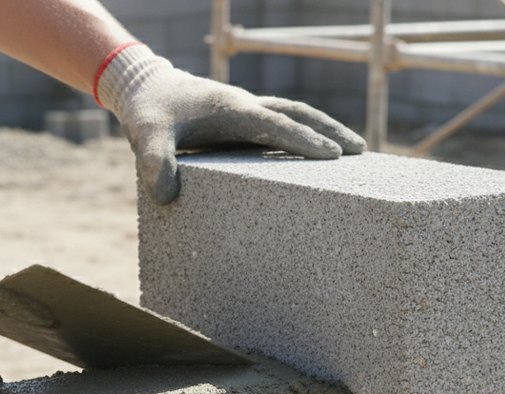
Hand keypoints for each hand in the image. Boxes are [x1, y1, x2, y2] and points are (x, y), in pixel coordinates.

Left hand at [96, 45, 364, 203]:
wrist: (144, 88)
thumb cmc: (149, 113)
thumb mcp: (146, 137)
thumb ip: (155, 164)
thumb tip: (166, 196)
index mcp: (232, 110)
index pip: (277, 124)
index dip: (304, 139)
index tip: (333, 155)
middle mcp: (246, 106)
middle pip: (298, 114)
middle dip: (330, 131)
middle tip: (359, 151)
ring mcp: (247, 110)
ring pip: (294, 115)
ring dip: (323, 129)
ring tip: (351, 151)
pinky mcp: (242, 119)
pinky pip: (281, 124)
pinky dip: (302, 133)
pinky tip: (313, 153)